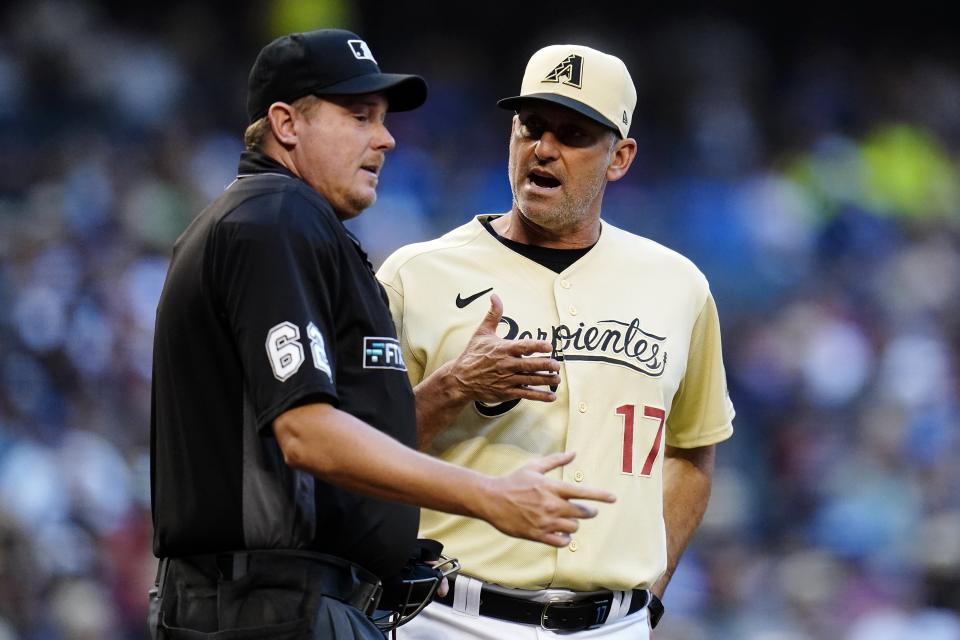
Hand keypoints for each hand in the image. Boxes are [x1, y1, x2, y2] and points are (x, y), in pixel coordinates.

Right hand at [450, 294, 559, 403]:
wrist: (460, 378)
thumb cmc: (473, 354)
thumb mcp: (482, 332)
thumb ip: (493, 315)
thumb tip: (495, 296)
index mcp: (503, 349)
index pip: (523, 346)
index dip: (537, 346)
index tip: (549, 346)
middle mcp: (506, 365)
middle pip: (530, 365)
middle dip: (546, 365)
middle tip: (557, 365)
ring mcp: (507, 380)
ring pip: (530, 380)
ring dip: (546, 380)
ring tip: (557, 379)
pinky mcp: (506, 392)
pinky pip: (526, 394)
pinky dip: (539, 396)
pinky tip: (551, 397)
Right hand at [478, 451, 615, 546]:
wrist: (491, 499)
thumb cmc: (513, 481)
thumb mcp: (534, 467)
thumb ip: (556, 461)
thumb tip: (573, 453)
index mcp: (552, 488)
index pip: (583, 492)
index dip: (600, 495)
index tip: (613, 498)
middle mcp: (551, 506)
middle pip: (582, 513)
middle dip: (588, 512)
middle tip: (587, 511)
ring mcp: (545, 522)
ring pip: (573, 528)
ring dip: (574, 524)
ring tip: (569, 520)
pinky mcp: (537, 535)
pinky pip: (561, 542)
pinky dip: (565, 539)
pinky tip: (562, 534)